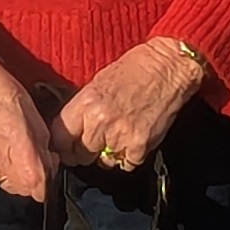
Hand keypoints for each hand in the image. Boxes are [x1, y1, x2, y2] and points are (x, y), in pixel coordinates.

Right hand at [0, 64, 62, 201]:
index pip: (39, 188)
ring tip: (19, 149)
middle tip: (37, 156)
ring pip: (7, 183)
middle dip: (33, 179)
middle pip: (23, 190)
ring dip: (17, 173)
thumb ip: (40, 142)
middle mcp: (0, 164)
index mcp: (20, 152)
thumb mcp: (32, 112)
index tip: (49, 162)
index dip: (48, 179)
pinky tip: (2, 144)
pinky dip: (1, 165)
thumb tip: (47, 161)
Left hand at [61, 40, 205, 172]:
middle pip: (81, 154)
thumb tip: (72, 129)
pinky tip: (135, 139)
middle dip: (86, 152)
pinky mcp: (140, 145)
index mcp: (85, 103)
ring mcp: (120, 136)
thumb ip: (83, 109)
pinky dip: (131, 156)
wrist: (169, 66)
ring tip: (120, 136)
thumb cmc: (135, 68)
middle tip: (95, 143)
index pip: (60, 137)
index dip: (62, 146)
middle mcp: (99, 122)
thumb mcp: (98, 82)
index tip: (65, 150)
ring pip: (105, 162)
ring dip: (110, 154)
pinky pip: (128, 163)